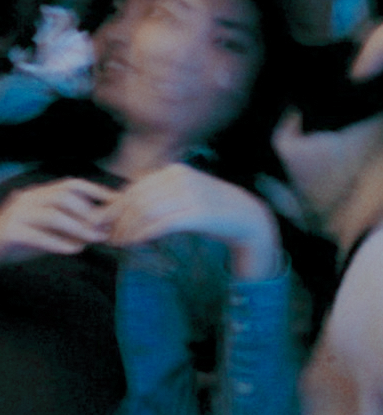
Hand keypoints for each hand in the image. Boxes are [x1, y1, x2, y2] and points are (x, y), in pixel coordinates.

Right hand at [0, 177, 114, 263]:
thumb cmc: (24, 240)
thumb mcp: (52, 231)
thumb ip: (72, 227)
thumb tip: (103, 228)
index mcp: (40, 194)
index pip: (71, 185)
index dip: (96, 191)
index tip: (117, 202)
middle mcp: (29, 199)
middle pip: (64, 197)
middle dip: (89, 212)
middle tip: (106, 229)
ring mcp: (18, 214)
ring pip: (53, 215)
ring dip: (78, 228)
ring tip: (95, 240)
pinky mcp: (10, 231)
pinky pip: (37, 235)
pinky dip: (58, 242)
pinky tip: (74, 250)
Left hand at [98, 163, 283, 279]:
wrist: (246, 217)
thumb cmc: (213, 208)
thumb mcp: (185, 195)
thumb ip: (161, 197)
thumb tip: (127, 207)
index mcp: (175, 171)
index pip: (135, 188)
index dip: (116, 206)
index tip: (105, 222)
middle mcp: (180, 179)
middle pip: (137, 199)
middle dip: (117, 219)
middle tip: (108, 236)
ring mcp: (189, 195)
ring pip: (145, 211)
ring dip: (128, 229)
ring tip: (120, 242)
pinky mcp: (196, 213)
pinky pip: (160, 224)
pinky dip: (143, 234)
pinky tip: (136, 243)